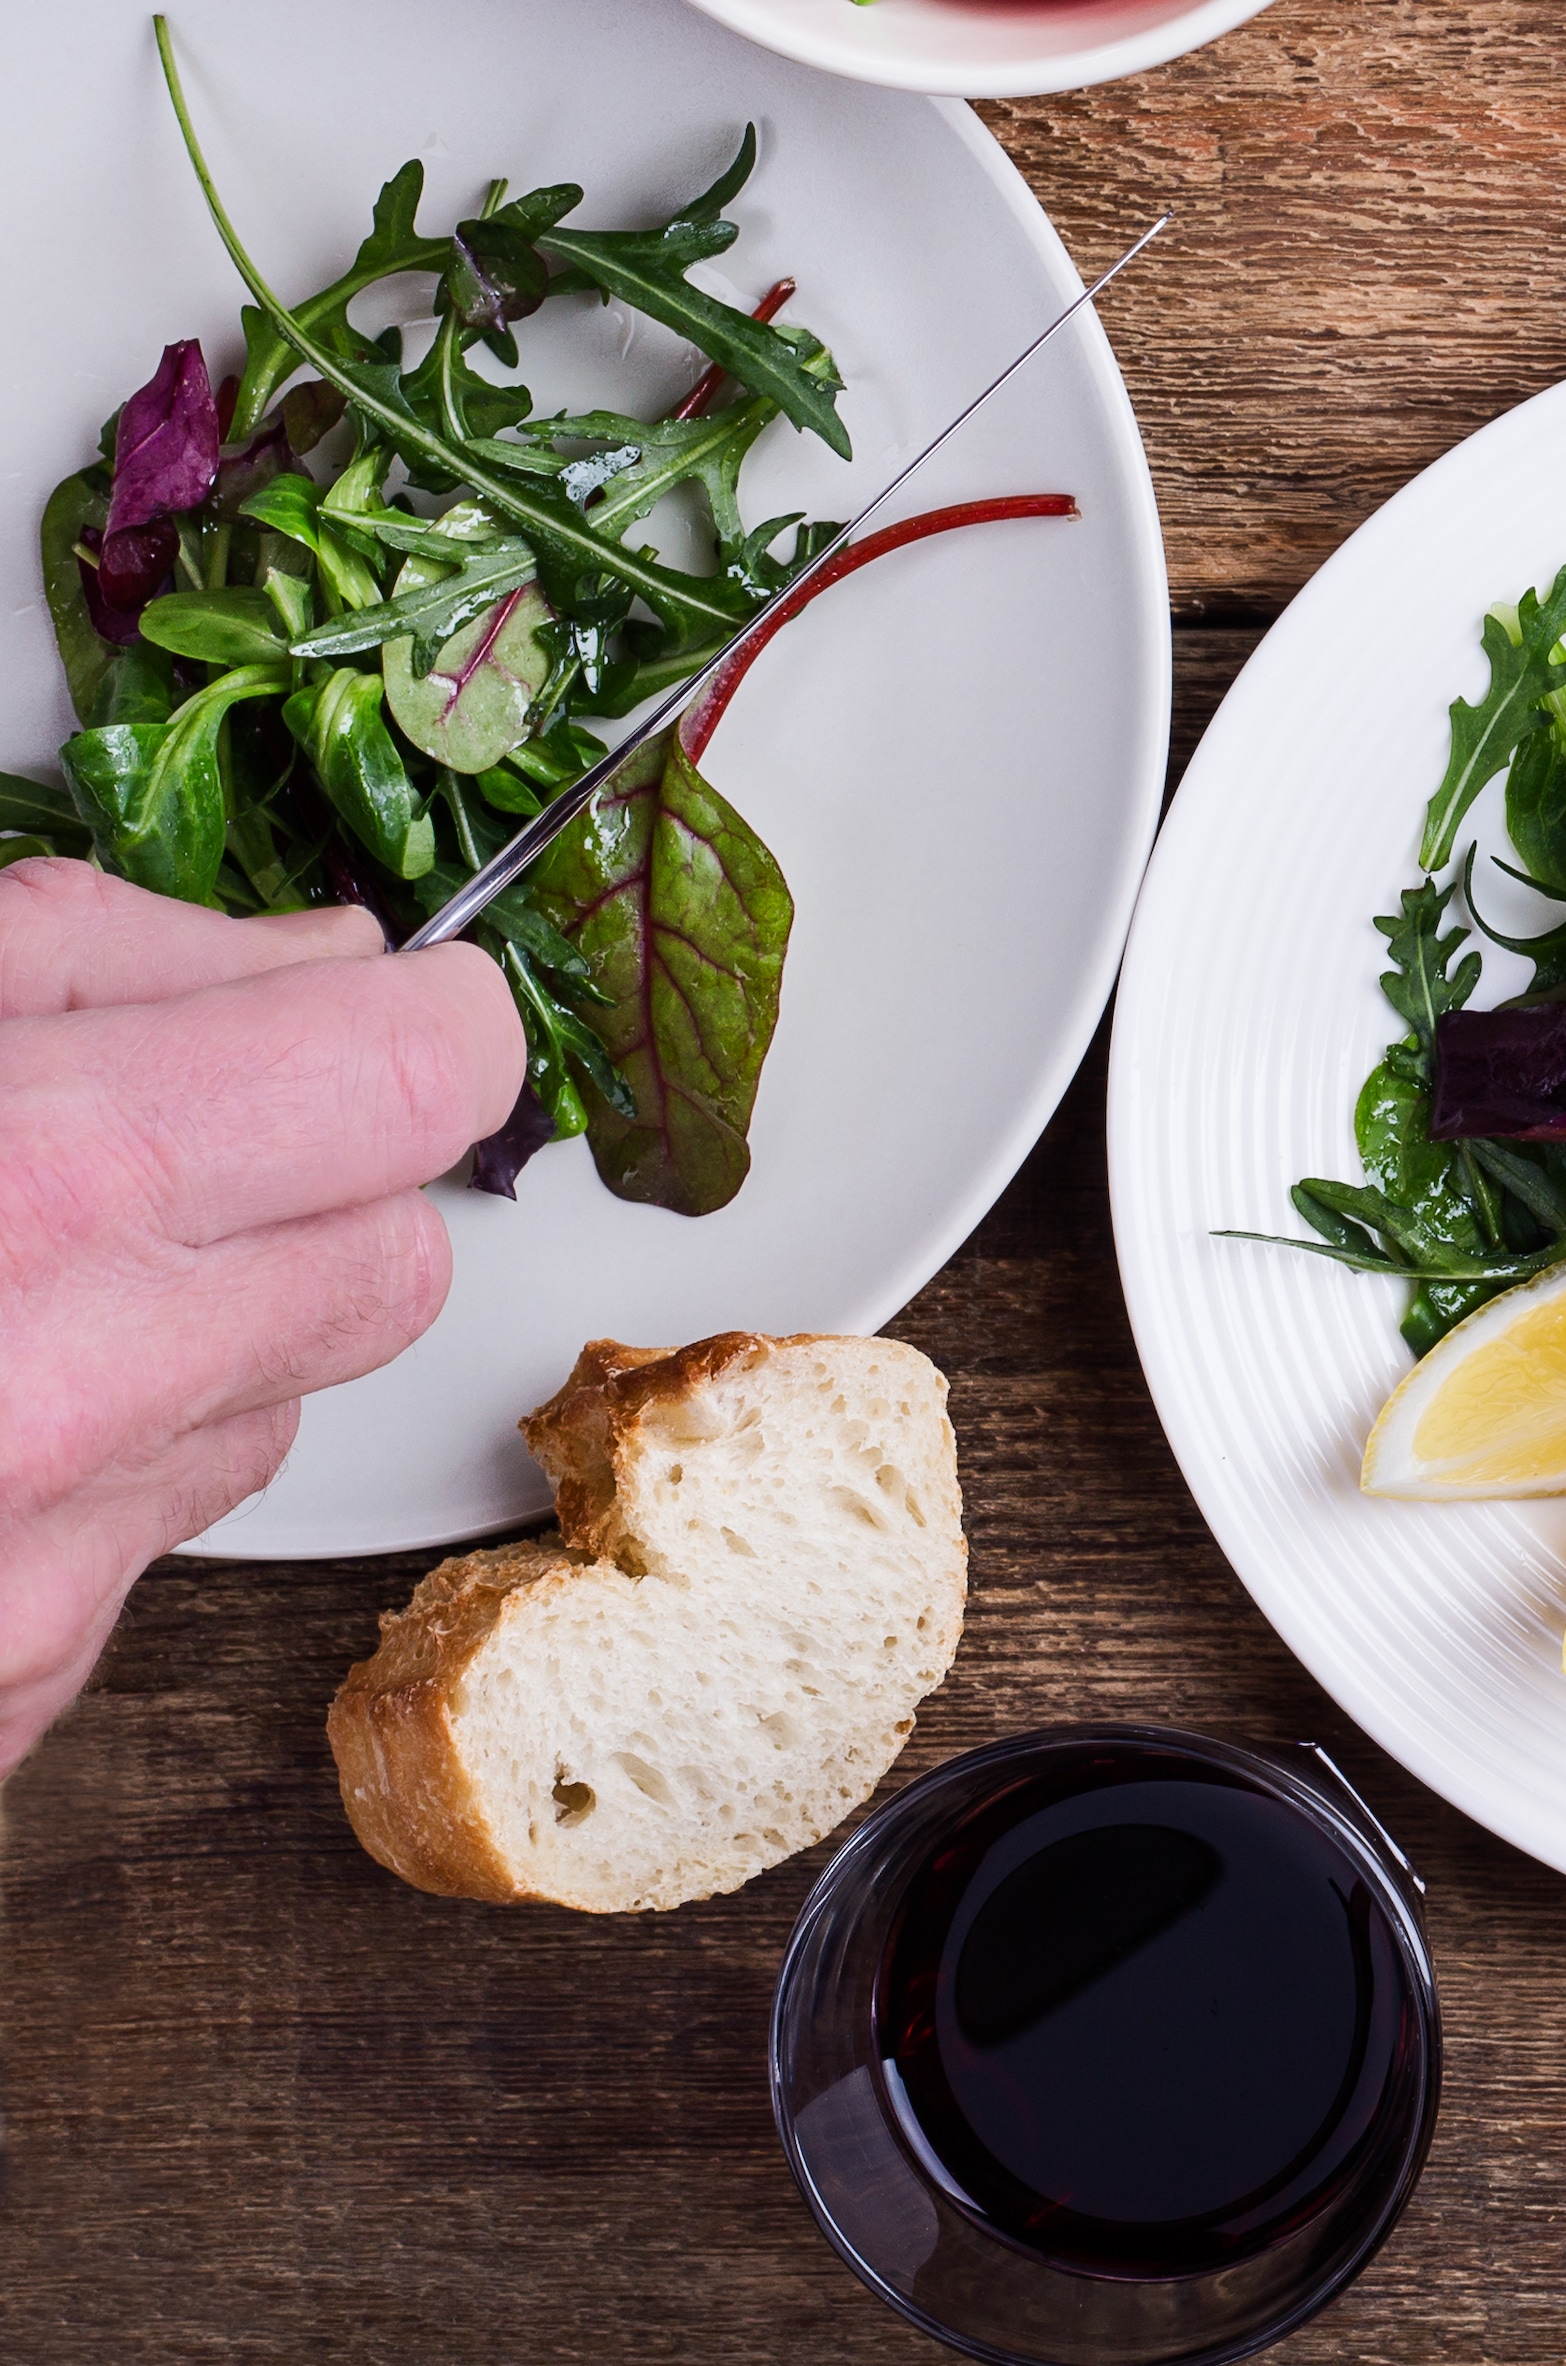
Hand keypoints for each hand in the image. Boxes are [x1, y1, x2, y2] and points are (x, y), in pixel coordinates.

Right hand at [0, 861, 523, 1776]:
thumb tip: (313, 959)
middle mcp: (68, 1390)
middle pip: (393, 1265)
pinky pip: (126, 1563)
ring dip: (171, 1357)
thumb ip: (84, 961)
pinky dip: (55, 1498)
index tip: (356, 1012)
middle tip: (123, 1170)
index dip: (403, 1028)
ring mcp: (35, 1580)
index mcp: (43, 1179)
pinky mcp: (7, 1703)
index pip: (428, 1072)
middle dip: (299, 1205)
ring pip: (266, 1417)